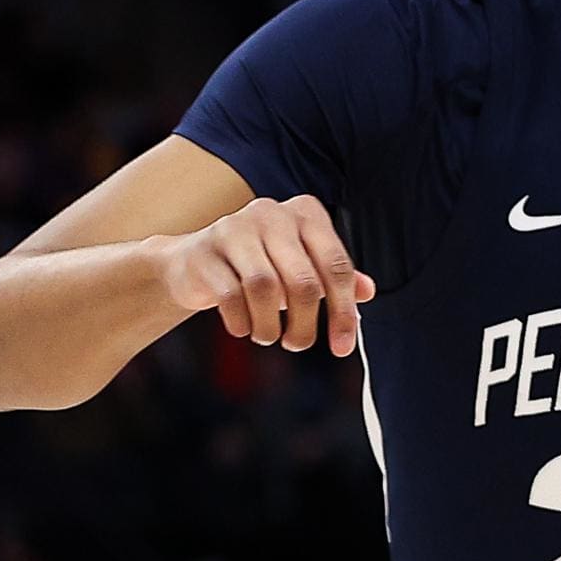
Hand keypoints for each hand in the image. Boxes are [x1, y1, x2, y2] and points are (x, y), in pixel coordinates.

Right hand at [159, 195, 375, 355]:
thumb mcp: (303, 267)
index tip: (343, 347)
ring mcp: (234, 229)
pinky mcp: (203, 251)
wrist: (193, 262)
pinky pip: (230, 295)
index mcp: (305, 213)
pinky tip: (243, 328)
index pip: (336, 266)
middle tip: (298, 344)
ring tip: (268, 337)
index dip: (343, 312)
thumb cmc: (261, 265)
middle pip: (303, 281)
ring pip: (265, 288)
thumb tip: (367, 292)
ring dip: (269, 325)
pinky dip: (241, 321)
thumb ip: (337, 277)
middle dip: (305, 323)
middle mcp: (272, 213)